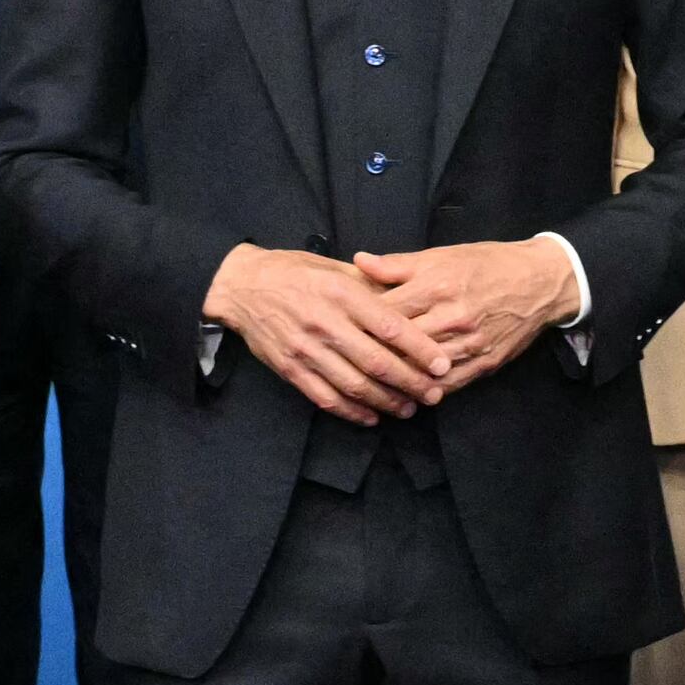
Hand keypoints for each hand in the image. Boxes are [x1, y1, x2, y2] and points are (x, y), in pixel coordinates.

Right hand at [203, 244, 437, 423]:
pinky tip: (371, 416)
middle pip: (377, 363)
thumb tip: (411, 302)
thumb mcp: (335, 268)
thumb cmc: (294, 272)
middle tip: (434, 395)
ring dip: (386, 402)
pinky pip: (326, 397)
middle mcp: (325, 323)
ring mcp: (306, 349)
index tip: (442, 365)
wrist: (242, 286)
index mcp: (341, 293)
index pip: (390, 327)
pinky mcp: (291, 369)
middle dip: (411, 383)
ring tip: (408, 409)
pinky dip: (351, 411)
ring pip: (354, 385)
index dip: (420, 350)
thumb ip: (372, 286)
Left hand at [349, 239, 576, 397]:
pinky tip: (407, 396)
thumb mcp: (442, 255)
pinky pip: (449, 384)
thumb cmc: (487, 264)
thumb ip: (397, 265)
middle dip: (373, 355)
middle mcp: (452, 316)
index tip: (340, 330)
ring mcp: (469, 343)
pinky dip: (426, 391)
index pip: (387, 311)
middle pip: (400, 345)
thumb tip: (358, 261)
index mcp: (437, 285)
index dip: (360, 323)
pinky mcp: (484, 363)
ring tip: (369, 387)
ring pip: (422, 369)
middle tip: (346, 365)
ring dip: (396, 381)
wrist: (540, 281)